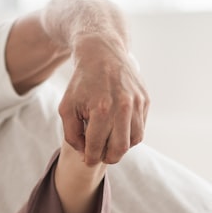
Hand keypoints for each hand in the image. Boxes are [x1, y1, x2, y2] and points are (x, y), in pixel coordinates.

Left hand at [58, 38, 147, 164]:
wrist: (102, 53)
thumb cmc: (81, 83)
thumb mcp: (66, 108)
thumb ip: (72, 134)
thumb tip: (86, 152)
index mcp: (101, 109)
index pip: (96, 147)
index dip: (90, 158)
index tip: (87, 159)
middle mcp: (122, 107)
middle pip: (119, 149)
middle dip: (107, 157)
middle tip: (100, 155)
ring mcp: (136, 103)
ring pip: (133, 141)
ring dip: (121, 148)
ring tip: (109, 143)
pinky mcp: (145, 100)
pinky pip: (140, 128)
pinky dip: (130, 135)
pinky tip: (118, 130)